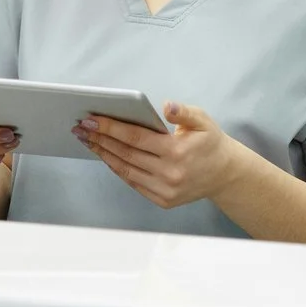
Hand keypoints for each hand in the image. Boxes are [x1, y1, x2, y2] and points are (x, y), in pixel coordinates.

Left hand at [76, 102, 241, 210]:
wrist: (225, 174)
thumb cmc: (210, 142)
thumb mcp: (203, 120)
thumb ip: (184, 112)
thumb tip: (166, 106)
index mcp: (177, 151)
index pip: (136, 137)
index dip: (111, 127)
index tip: (91, 119)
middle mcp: (169, 173)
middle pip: (126, 154)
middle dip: (100, 139)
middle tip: (80, 128)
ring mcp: (165, 190)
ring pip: (126, 170)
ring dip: (104, 155)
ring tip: (87, 141)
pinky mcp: (163, 200)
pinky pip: (133, 182)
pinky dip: (117, 169)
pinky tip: (106, 156)